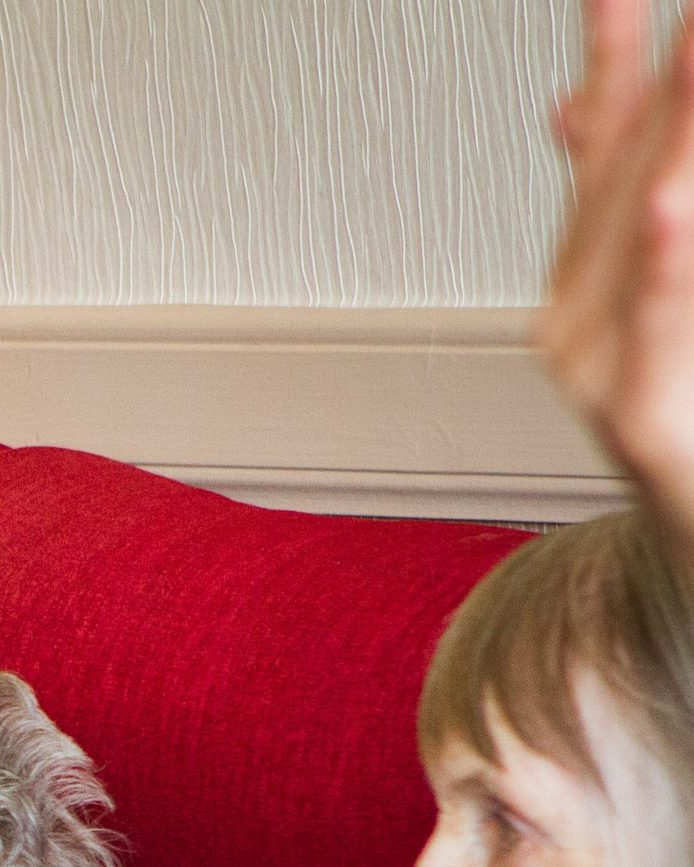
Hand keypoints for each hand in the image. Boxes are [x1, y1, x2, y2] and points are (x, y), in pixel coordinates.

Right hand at [543, 0, 693, 535]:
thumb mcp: (659, 312)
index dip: (613, 51)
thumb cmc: (693, 433)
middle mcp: (575, 315)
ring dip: (684, 127)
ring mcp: (596, 368)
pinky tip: (668, 202)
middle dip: (673, 78)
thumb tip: (566, 107)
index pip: (604, 135)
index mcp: (587, 277)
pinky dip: (660, 259)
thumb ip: (620, 212)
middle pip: (633, 161)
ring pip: (652, 219)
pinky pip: (661, 321)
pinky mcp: (641, 422)